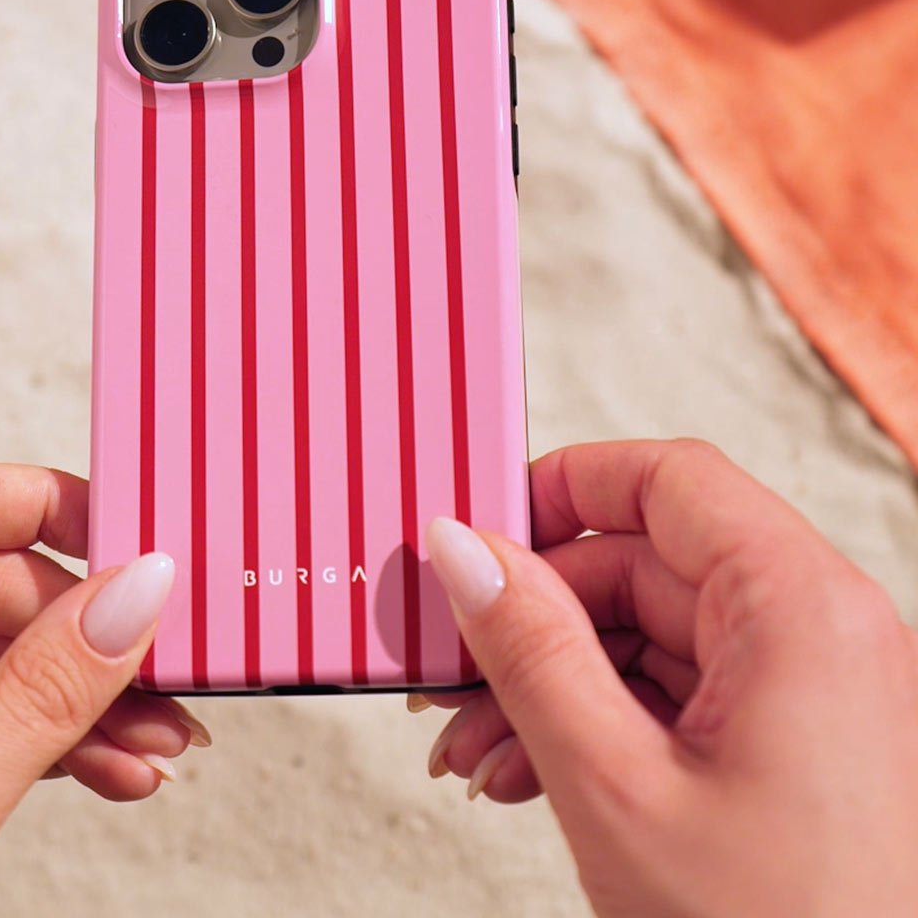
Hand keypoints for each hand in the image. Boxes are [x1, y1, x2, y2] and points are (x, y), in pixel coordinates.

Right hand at [420, 439, 917, 916]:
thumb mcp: (616, 785)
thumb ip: (529, 647)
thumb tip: (463, 547)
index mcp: (800, 608)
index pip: (667, 479)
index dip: (561, 490)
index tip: (480, 532)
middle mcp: (816, 631)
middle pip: (641, 565)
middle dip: (530, 619)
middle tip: (449, 671)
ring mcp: (806, 690)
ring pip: (646, 637)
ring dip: (549, 682)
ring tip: (475, 749)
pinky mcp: (790, 745)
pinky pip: (672, 695)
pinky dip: (595, 722)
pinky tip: (527, 773)